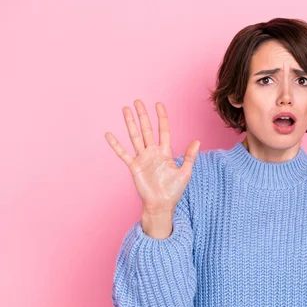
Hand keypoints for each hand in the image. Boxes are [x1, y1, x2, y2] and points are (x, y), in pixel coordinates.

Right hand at [104, 99, 200, 213]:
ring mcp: (142, 159)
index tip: (158, 104)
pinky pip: (123, 154)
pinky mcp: (134, 167)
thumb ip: (190, 156)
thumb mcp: (185, 172)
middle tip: (137, 101)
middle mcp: (153, 152)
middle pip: (147, 129)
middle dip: (142, 115)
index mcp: (165, 152)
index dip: (161, 117)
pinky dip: (116, 145)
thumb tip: (197, 141)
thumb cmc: (174, 191)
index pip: (163, 130)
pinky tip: (109, 134)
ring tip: (125, 109)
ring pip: (135, 137)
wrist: (162, 205)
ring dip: (130, 123)